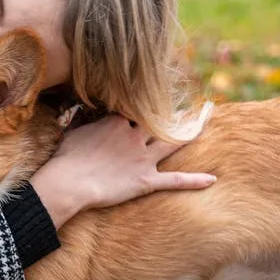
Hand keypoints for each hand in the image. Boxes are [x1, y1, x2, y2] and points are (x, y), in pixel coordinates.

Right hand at [30, 114, 214, 228]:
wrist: (69, 182)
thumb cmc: (67, 157)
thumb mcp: (74, 131)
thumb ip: (84, 119)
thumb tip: (82, 110)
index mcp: (117, 121)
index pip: (136, 109)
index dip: (144, 106)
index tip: (154, 97)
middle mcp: (134, 136)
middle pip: (159, 121)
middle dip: (175, 112)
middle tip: (191, 104)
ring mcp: (142, 158)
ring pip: (172, 143)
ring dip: (191, 133)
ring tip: (204, 123)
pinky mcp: (146, 181)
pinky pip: (174, 180)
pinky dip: (194, 180)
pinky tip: (212, 179)